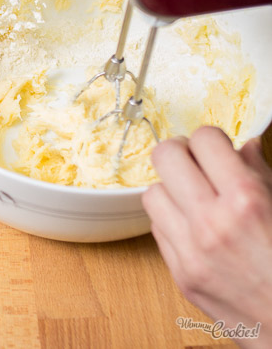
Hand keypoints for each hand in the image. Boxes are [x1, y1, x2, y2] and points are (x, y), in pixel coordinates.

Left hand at [143, 127, 271, 347]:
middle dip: (180, 152)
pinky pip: (157, 229)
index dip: (211, 139)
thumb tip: (244, 147)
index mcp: (246, 200)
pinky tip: (194, 226)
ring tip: (195, 197)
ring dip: (171, 189)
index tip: (217, 147)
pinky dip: (171, 220)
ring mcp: (190, 251)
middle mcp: (211, 223)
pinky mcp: (180, 274)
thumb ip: (262, 174)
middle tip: (195, 162)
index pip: (203, 139)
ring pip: (151, 192)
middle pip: (164, 156)